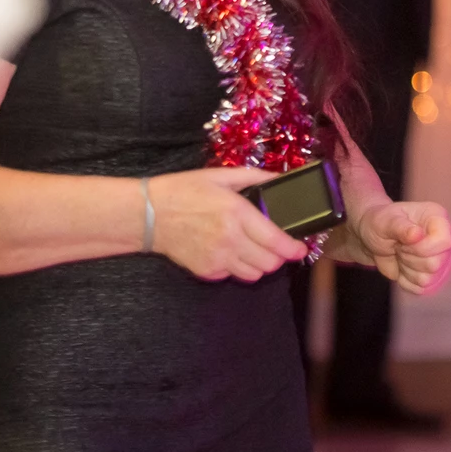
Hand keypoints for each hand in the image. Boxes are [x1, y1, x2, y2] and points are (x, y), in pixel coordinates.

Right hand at [148, 169, 308, 281]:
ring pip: (255, 274)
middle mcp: (230, 240)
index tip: (301, 248)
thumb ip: (254, 177)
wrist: (149, 214)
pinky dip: (237, 267)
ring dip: (260, 264)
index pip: (277, 242)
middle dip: (278, 256)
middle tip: (275, 245)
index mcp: (237, 214)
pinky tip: (229, 251)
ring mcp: (218, 259)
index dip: (295, 249)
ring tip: (253, 249)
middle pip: (271, 263)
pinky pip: (233, 276)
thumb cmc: (184, 190)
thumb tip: (280, 179)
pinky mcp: (207, 271)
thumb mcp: (220, 176)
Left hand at [352, 201, 450, 295]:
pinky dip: (406, 280)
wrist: (374, 238)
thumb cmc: (380, 223)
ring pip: (427, 279)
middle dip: (408, 258)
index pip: (444, 242)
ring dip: (406, 269)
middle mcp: (445, 239)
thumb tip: (416, 234)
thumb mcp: (384, 222)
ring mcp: (442, 259)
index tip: (403, 242)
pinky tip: (402, 265)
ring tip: (400, 254)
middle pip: (434, 264)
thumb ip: (400, 227)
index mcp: (438, 218)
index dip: (422, 248)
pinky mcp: (435, 277)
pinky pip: (422, 289)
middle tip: (399, 246)